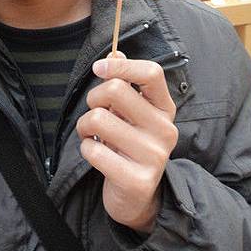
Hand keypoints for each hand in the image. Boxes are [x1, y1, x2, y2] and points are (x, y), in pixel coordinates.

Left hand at [76, 51, 177, 233]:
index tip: (98, 69)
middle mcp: (165, 129)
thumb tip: (115, 53)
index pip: (151, 73)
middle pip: (116, 91)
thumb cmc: (130, 145)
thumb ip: (124, 82)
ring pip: (98, 119)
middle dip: (94, 98)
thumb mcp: (131, 113)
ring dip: (85, 126)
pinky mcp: (137, 180)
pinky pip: (93, 151)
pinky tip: (96, 156)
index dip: (121, 66)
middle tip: (95, 112)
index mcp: (164, 108)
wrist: (138, 197)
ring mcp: (154, 156)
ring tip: (92, 136)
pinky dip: (86, 149)